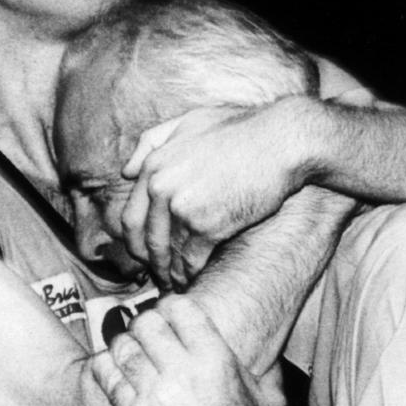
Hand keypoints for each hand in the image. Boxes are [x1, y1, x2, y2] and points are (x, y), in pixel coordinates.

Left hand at [91, 296, 285, 405]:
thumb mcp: (271, 402)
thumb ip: (268, 369)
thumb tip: (270, 349)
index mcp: (214, 358)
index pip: (180, 308)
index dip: (170, 305)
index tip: (168, 313)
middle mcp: (183, 370)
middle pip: (147, 322)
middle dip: (145, 323)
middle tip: (146, 333)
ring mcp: (155, 392)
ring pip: (124, 346)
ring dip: (123, 344)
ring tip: (128, 349)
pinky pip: (108, 376)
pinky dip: (104, 366)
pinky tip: (109, 366)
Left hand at [121, 98, 311, 288]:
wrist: (280, 142)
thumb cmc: (239, 130)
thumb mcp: (188, 122)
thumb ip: (151, 142)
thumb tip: (126, 170)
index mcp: (154, 164)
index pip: (131, 217)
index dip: (136, 242)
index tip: (144, 254)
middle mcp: (161, 186)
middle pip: (147, 240)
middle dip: (152, 263)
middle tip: (159, 276)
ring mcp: (183, 207)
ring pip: (168, 253)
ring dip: (172, 273)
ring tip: (177, 283)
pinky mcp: (208, 226)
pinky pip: (191, 260)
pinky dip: (191, 274)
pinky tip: (195, 279)